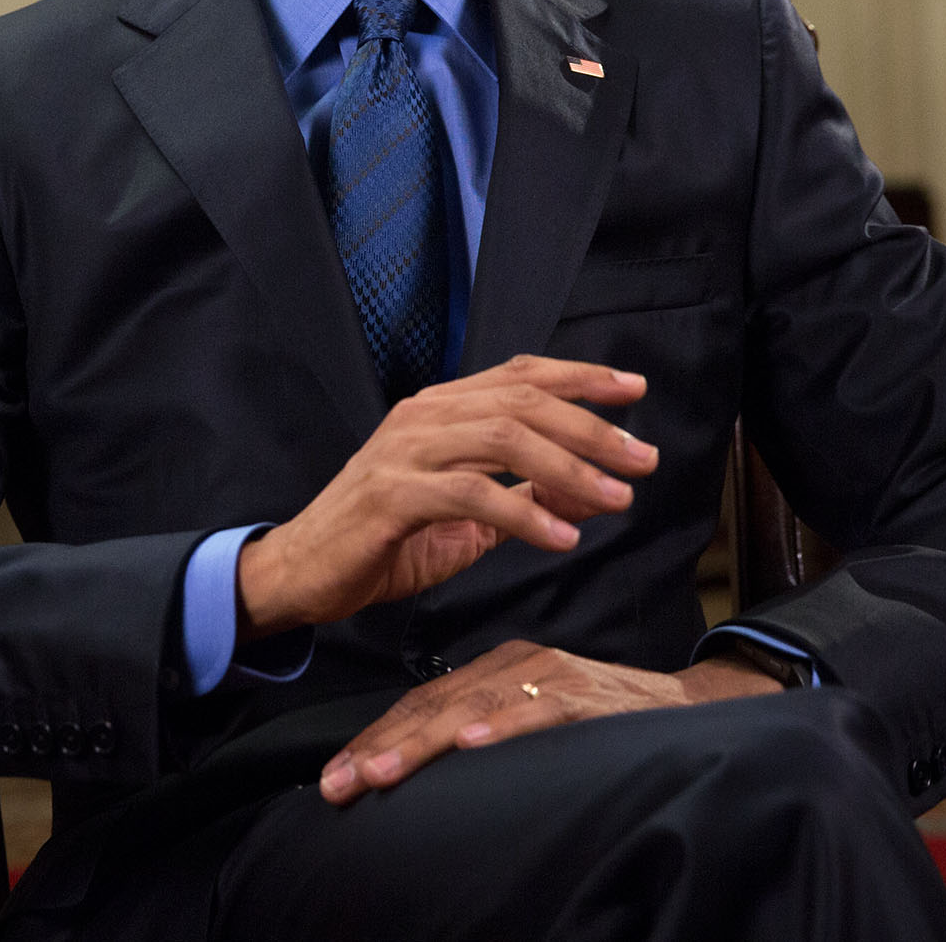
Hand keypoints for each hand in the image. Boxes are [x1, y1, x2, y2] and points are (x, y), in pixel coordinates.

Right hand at [236, 355, 656, 640]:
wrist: (302, 571)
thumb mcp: (464, 517)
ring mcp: (405, 451)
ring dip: (570, 467)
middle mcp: (424, 417)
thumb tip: (588, 489)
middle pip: (523, 402)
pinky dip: (524, 513)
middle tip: (643, 458)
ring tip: (616, 498)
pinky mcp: (393, 494)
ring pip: (504, 438)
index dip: (581, 376)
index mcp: (439, 409)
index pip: (519, 375)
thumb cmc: (382, 539)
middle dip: (592, 427)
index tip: (635, 390)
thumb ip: (520, 495)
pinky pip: (472, 494)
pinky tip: (561, 536)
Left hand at [318, 640, 783, 803]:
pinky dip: (504, 728)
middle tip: (338, 784)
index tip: (334, 780)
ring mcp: (551, 676)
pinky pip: (539, 711)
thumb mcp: (532, 721)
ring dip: (422, 743)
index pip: (421, 703)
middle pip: (433, 706)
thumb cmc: (603, 720)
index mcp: (496, 668)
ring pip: (472, 709)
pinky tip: (473, 746)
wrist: (687, 709)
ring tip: (383, 772)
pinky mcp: (586, 696)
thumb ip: (486, 733)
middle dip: (380, 748)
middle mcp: (517, 665)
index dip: (375, 740)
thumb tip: (427, 775)